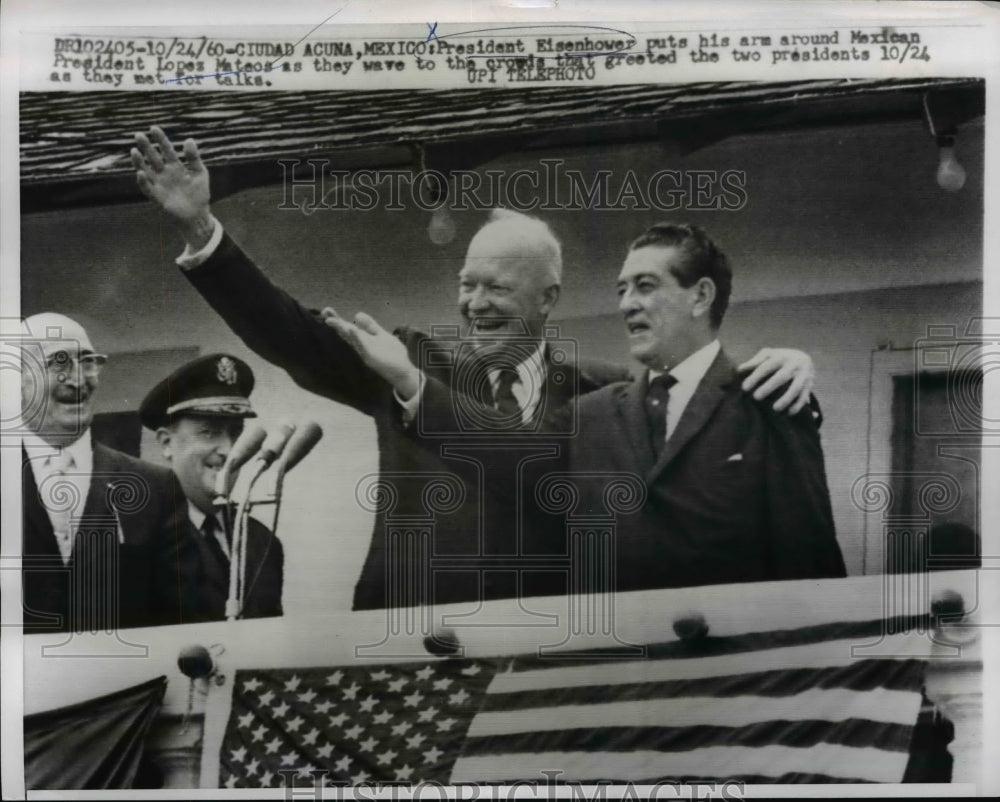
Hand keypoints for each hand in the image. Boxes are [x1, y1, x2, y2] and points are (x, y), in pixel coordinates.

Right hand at [131, 126, 213, 248]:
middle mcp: (164, 173)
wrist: (198, 214)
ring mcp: (159, 184)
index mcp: (175, 165)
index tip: (153, 128)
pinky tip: (140, 173)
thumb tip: (189, 139)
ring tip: (134, 151)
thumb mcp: (200, 173)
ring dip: (139, 162)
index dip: (160, 139)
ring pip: (145, 170)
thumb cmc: (199, 193)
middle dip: (146, 147)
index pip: (166, 149)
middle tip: (138, 135)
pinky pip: (147, 188)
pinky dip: (143, 181)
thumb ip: (194, 158)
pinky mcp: (157, 197)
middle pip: (153, 157)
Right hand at [322, 309, 421, 397]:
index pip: (348, 327)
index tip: (326, 310)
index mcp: (363, 340)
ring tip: (331, 320)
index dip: (338, 319)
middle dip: (336, 323)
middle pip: (346, 333)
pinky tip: (352, 330)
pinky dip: (357, 338)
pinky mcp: (372, 358)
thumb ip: (369, 326)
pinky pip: (363, 347)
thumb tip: (356, 314)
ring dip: (342, 329)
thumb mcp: (380, 335)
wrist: (404, 371)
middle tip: (324, 311)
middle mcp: (361, 346)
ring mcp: (365, 352)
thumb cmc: (392, 355)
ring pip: (352, 339)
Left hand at [738, 348, 814, 413]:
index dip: (755, 377)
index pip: (767, 366)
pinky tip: (789, 413)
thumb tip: (739, 370)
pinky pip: (805, 396)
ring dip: (786, 399)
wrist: (804, 358)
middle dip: (769, 387)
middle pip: (782, 377)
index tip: (744, 387)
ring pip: (796, 388)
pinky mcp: (810, 385)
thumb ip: (754, 362)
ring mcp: (804, 375)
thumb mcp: (768, 355)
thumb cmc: (779, 358)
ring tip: (775, 409)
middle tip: (756, 397)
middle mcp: (795, 365)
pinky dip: (798, 405)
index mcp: (782, 356)